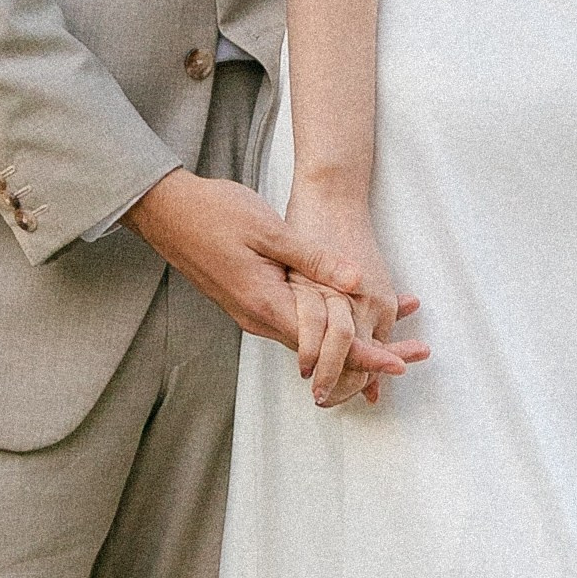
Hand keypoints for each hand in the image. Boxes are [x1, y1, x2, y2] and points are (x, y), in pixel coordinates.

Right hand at [125, 171, 426, 384]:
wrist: (166, 212)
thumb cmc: (216, 214)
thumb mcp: (270, 230)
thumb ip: (314, 259)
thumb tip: (357, 282)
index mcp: (266, 305)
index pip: (327, 345)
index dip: (366, 356)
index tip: (399, 365)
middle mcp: (258, 320)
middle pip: (321, 351)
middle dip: (366, 354)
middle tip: (409, 354)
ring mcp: (251, 313)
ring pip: (308, 338)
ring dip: (347, 340)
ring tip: (389, 339)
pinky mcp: (248, 301)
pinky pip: (293, 323)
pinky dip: (324, 325)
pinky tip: (343, 314)